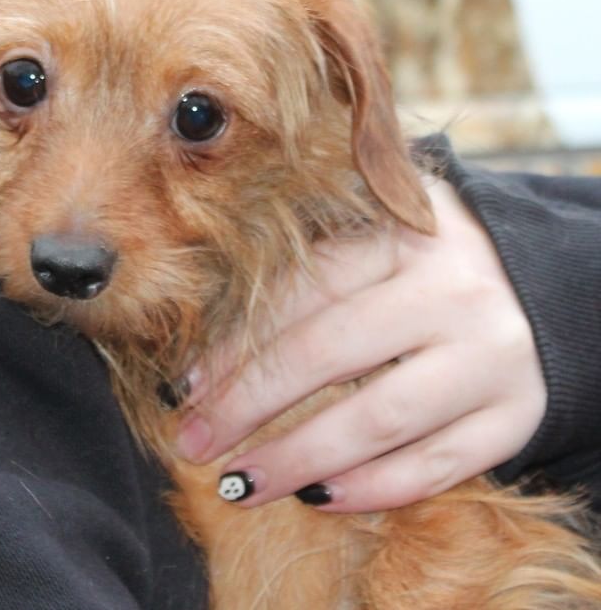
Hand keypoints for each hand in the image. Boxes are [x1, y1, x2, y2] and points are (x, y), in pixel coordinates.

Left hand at [174, 181, 546, 511]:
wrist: (539, 280)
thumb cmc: (423, 257)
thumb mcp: (375, 229)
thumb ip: (309, 255)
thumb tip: (208, 337)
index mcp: (402, 233)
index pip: (302, 291)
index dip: (237, 341)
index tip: (187, 384)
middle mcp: (450, 292)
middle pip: (329, 352)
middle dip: (249, 403)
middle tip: (194, 441)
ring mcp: (488, 359)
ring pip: (379, 418)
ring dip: (299, 458)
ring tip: (241, 483)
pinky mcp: (516, 416)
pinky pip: (436, 466)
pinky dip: (372, 489)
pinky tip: (317, 497)